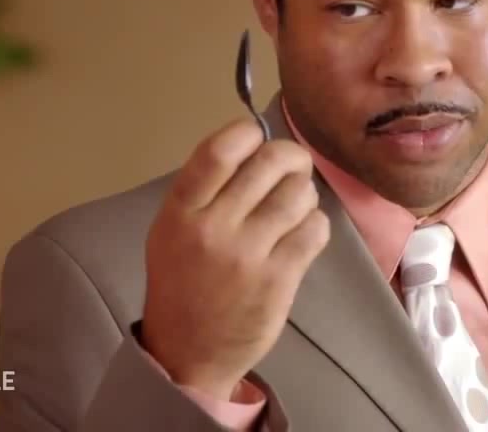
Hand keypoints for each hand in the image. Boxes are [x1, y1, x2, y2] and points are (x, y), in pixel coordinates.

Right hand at [140, 118, 329, 400]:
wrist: (188, 353)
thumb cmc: (182, 282)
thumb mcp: (172, 229)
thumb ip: (204, 188)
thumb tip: (253, 144)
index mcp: (181, 211)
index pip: (219, 152)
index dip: (248, 133)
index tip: (256, 138)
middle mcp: (213, 228)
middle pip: (269, 164)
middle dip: (290, 158)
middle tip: (292, 167)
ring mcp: (248, 255)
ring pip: (298, 194)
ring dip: (304, 192)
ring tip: (295, 205)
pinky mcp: (279, 279)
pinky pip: (315, 229)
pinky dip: (315, 223)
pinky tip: (303, 232)